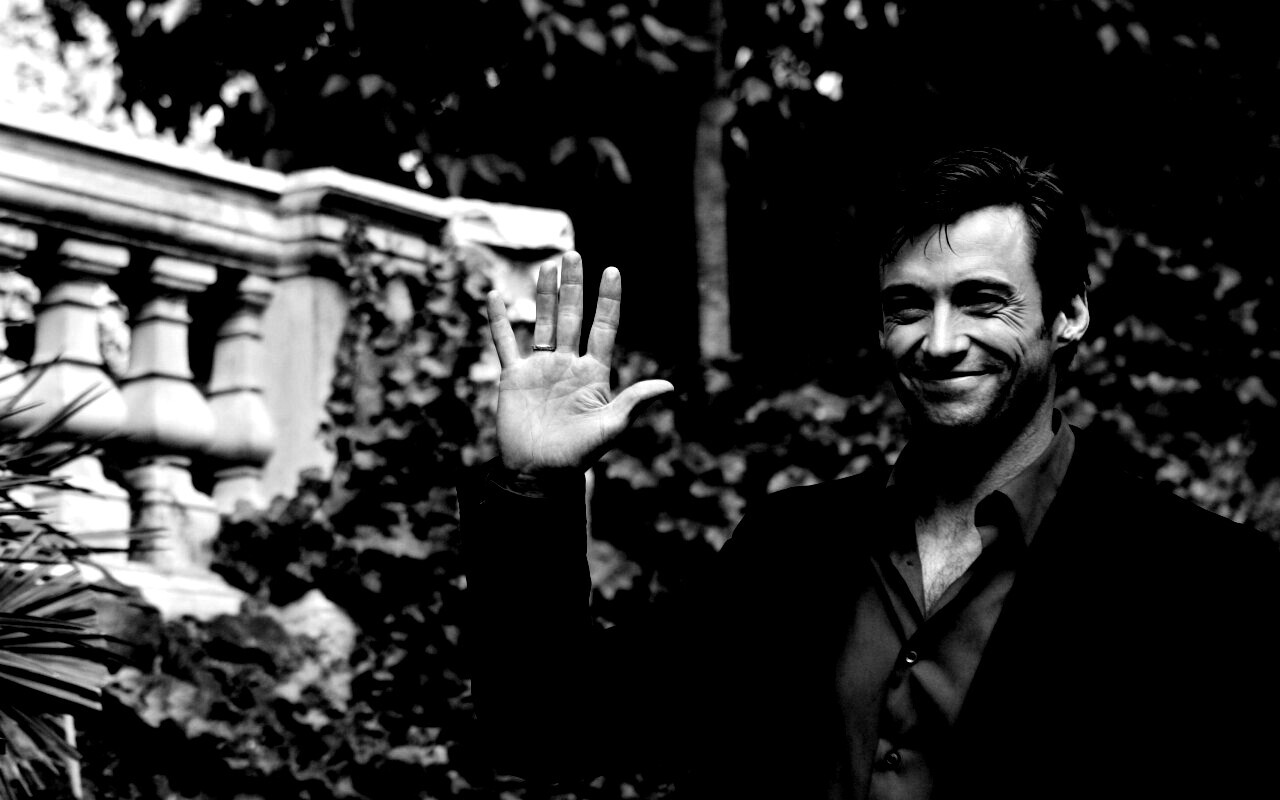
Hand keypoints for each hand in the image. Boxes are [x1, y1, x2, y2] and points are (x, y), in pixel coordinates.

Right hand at [486, 252, 673, 473]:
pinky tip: (495, 296)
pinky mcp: (513, 377)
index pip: (604, 328)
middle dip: (574, 287)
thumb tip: (669, 387)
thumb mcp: (611, 428)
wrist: (539, 473)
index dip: (609, 300)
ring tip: (548, 266)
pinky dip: (499, 320)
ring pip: (544, 322)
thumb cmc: (578, 455)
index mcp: (594, 373)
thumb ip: (634, 402)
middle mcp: (568, 364)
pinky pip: (505, 342)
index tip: (613, 271)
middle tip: (574, 255)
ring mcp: (540, 368)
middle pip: (573, 316)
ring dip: (545, 294)